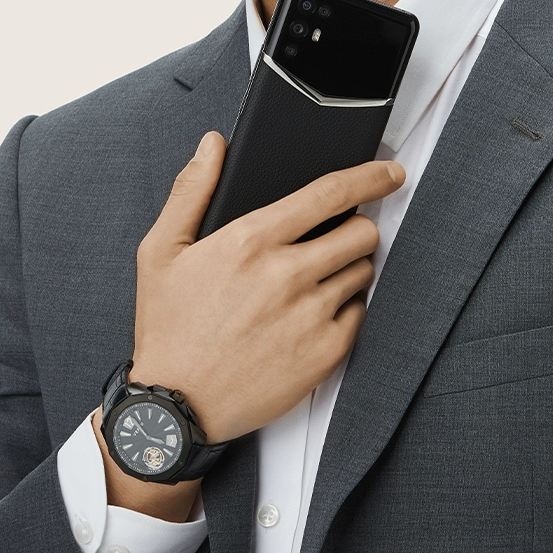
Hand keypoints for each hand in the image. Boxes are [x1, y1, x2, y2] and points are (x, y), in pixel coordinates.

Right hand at [131, 131, 404, 444]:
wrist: (174, 406)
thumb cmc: (168, 327)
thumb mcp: (162, 250)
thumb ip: (192, 190)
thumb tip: (213, 145)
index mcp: (251, 240)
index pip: (330, 193)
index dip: (370, 176)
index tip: (390, 172)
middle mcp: (287, 274)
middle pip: (362, 231)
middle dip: (358, 226)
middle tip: (338, 236)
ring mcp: (310, 315)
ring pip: (364, 270)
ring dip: (350, 267)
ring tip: (316, 279)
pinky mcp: (324, 353)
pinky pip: (360, 313)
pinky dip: (346, 307)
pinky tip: (314, 313)